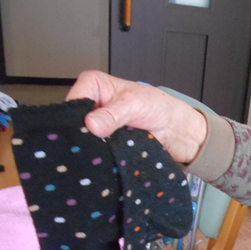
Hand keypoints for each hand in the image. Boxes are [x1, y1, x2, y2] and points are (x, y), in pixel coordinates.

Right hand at [66, 70, 206, 163]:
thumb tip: (92, 125)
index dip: (74, 117)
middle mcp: (91, 104)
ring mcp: (96, 126)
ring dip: (90, 149)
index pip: (73, 100)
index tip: (83, 131)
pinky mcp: (104, 143)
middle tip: (87, 149)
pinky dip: (99, 157)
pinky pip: (96, 151)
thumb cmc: (158, 107)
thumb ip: (113, 115)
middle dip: (80, 135)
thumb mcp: (135, 105)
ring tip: (94, 158)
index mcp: (94, 85)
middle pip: (74, 122)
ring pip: (83, 139)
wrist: (176, 129)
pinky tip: (101, 164)